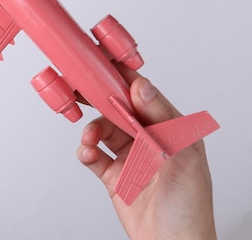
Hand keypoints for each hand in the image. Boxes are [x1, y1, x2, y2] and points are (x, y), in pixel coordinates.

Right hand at [77, 69, 215, 239]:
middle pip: (118, 110)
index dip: (125, 80)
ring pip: (102, 130)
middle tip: (83, 92)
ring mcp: (130, 157)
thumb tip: (143, 88)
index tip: (106, 67)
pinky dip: (85, 152)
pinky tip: (87, 154)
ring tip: (89, 139)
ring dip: (91, 130)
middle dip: (100, 100)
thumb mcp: (183, 157)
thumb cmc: (190, 207)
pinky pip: (93, 155)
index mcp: (171, 130)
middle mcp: (149, 140)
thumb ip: (161, 120)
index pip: (145, 96)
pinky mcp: (114, 175)